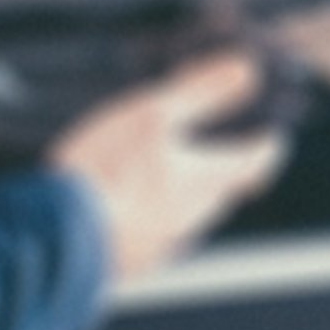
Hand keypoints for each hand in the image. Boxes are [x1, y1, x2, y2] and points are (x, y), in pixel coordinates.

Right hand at [51, 53, 290, 283]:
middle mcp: (193, 218)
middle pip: (223, 190)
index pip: (255, 163)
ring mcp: (162, 244)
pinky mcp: (132, 261)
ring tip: (174, 175)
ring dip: (189, 194)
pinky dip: (153, 215)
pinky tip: (130, 207)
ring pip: (189, 215)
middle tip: (226, 151)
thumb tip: (247, 68)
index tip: (273, 137)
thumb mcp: (154, 114)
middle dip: (227, 169)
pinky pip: (155, 234)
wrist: (56, 240)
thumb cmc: (106, 170)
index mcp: (206, 180)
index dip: (266, 146)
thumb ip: (201, 91)